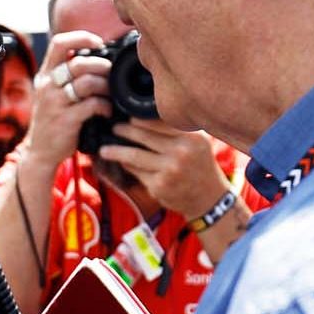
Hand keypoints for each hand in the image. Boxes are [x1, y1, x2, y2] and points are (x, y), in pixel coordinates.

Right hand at [20, 31, 114, 170]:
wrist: (40, 151)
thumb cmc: (52, 119)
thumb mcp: (51, 92)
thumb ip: (66, 75)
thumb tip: (96, 57)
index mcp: (45, 74)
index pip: (59, 43)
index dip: (81, 38)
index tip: (98, 43)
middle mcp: (47, 86)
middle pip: (78, 63)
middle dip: (101, 66)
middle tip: (111, 74)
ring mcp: (55, 103)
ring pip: (87, 83)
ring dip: (106, 86)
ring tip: (110, 94)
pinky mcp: (66, 120)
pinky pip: (92, 105)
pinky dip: (105, 106)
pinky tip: (106, 111)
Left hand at [96, 119, 230, 217]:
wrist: (208, 197)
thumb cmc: (199, 165)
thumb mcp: (197, 142)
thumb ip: (177, 129)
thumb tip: (143, 115)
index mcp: (191, 138)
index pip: (157, 122)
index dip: (139, 118)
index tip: (128, 115)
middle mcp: (181, 152)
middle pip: (143, 136)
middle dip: (124, 130)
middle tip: (114, 128)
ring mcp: (169, 170)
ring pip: (134, 155)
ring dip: (116, 151)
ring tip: (104, 149)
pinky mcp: (159, 186)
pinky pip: (136, 172)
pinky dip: (126, 165)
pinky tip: (121, 162)